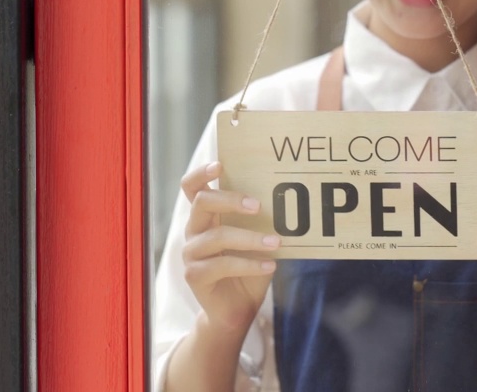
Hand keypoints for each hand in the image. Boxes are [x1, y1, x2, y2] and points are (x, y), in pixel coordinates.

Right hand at [180, 161, 278, 332]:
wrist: (237, 310)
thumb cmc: (249, 268)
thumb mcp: (256, 240)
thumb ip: (259, 221)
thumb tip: (285, 197)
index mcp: (206, 216)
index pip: (192, 187)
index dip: (201, 173)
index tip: (220, 165)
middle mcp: (194, 230)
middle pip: (202, 202)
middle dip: (231, 199)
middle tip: (258, 205)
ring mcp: (191, 253)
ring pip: (217, 235)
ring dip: (250, 238)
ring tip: (276, 242)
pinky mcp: (195, 276)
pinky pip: (222, 264)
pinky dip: (250, 264)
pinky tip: (270, 265)